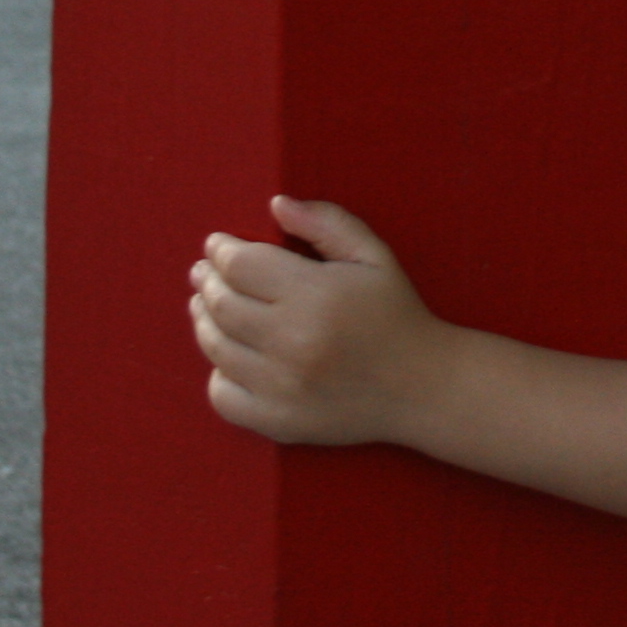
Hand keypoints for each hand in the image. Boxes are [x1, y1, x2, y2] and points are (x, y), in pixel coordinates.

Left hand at [189, 196, 446, 445]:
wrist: (423, 387)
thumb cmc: (394, 313)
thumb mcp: (373, 255)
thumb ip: (326, 223)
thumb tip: (276, 204)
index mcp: (315, 295)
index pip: (241, 266)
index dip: (221, 251)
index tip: (217, 245)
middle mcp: (292, 343)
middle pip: (222, 304)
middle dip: (206, 280)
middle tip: (204, 271)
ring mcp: (282, 388)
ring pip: (216, 347)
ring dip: (203, 320)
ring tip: (204, 304)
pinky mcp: (277, 422)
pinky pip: (222, 395)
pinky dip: (217, 372)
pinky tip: (227, 356)